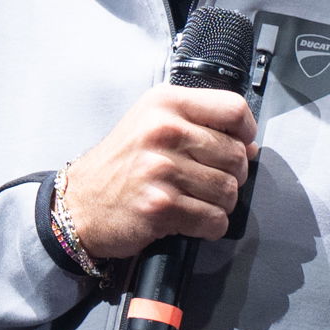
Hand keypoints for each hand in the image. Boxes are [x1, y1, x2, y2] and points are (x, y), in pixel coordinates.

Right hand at [55, 87, 255, 258]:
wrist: (80, 204)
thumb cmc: (120, 165)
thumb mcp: (152, 124)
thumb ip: (199, 126)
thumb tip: (249, 145)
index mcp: (165, 104)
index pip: (233, 108)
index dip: (246, 130)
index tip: (241, 143)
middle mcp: (163, 131)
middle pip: (235, 154)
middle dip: (233, 174)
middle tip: (210, 180)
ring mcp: (161, 169)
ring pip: (228, 190)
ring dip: (221, 203)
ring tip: (196, 200)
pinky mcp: (161, 206)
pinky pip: (213, 219)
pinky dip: (210, 225)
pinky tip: (190, 218)